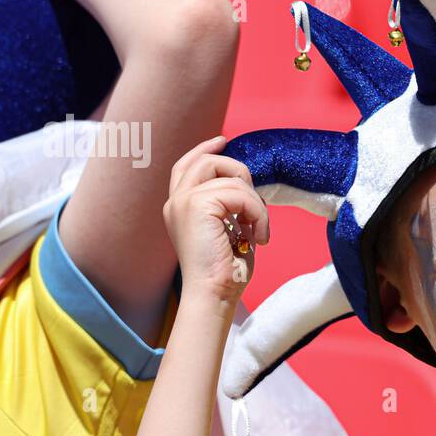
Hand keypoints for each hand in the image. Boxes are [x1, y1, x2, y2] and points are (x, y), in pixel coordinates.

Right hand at [162, 137, 269, 308]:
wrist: (214, 294)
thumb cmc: (225, 273)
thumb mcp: (227, 231)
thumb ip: (229, 207)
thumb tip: (247, 186)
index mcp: (179, 208)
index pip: (187, 165)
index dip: (204, 150)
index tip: (222, 141)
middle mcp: (176, 202)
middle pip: (207, 161)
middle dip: (239, 172)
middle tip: (255, 202)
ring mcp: (183, 202)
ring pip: (232, 179)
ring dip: (256, 204)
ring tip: (259, 231)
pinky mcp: (197, 205)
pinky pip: (240, 193)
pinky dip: (258, 213)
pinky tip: (259, 236)